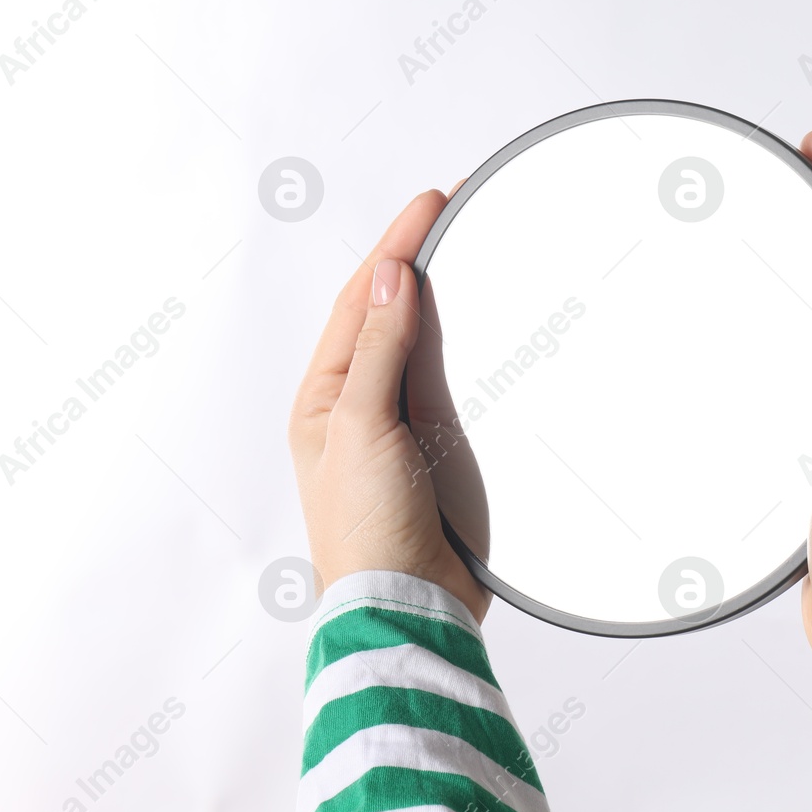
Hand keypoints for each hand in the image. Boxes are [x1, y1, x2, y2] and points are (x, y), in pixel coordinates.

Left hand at [288, 189, 490, 621]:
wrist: (410, 607)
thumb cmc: (367, 534)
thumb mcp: (362, 428)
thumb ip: (378, 351)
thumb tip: (389, 277)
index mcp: (324, 398)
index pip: (361, 301)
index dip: (395, 247)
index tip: (431, 203)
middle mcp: (359, 407)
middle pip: (389, 314)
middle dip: (416, 260)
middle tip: (453, 211)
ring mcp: (401, 429)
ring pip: (422, 346)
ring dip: (443, 299)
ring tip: (468, 250)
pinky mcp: (441, 453)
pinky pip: (453, 385)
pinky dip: (467, 349)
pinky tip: (486, 330)